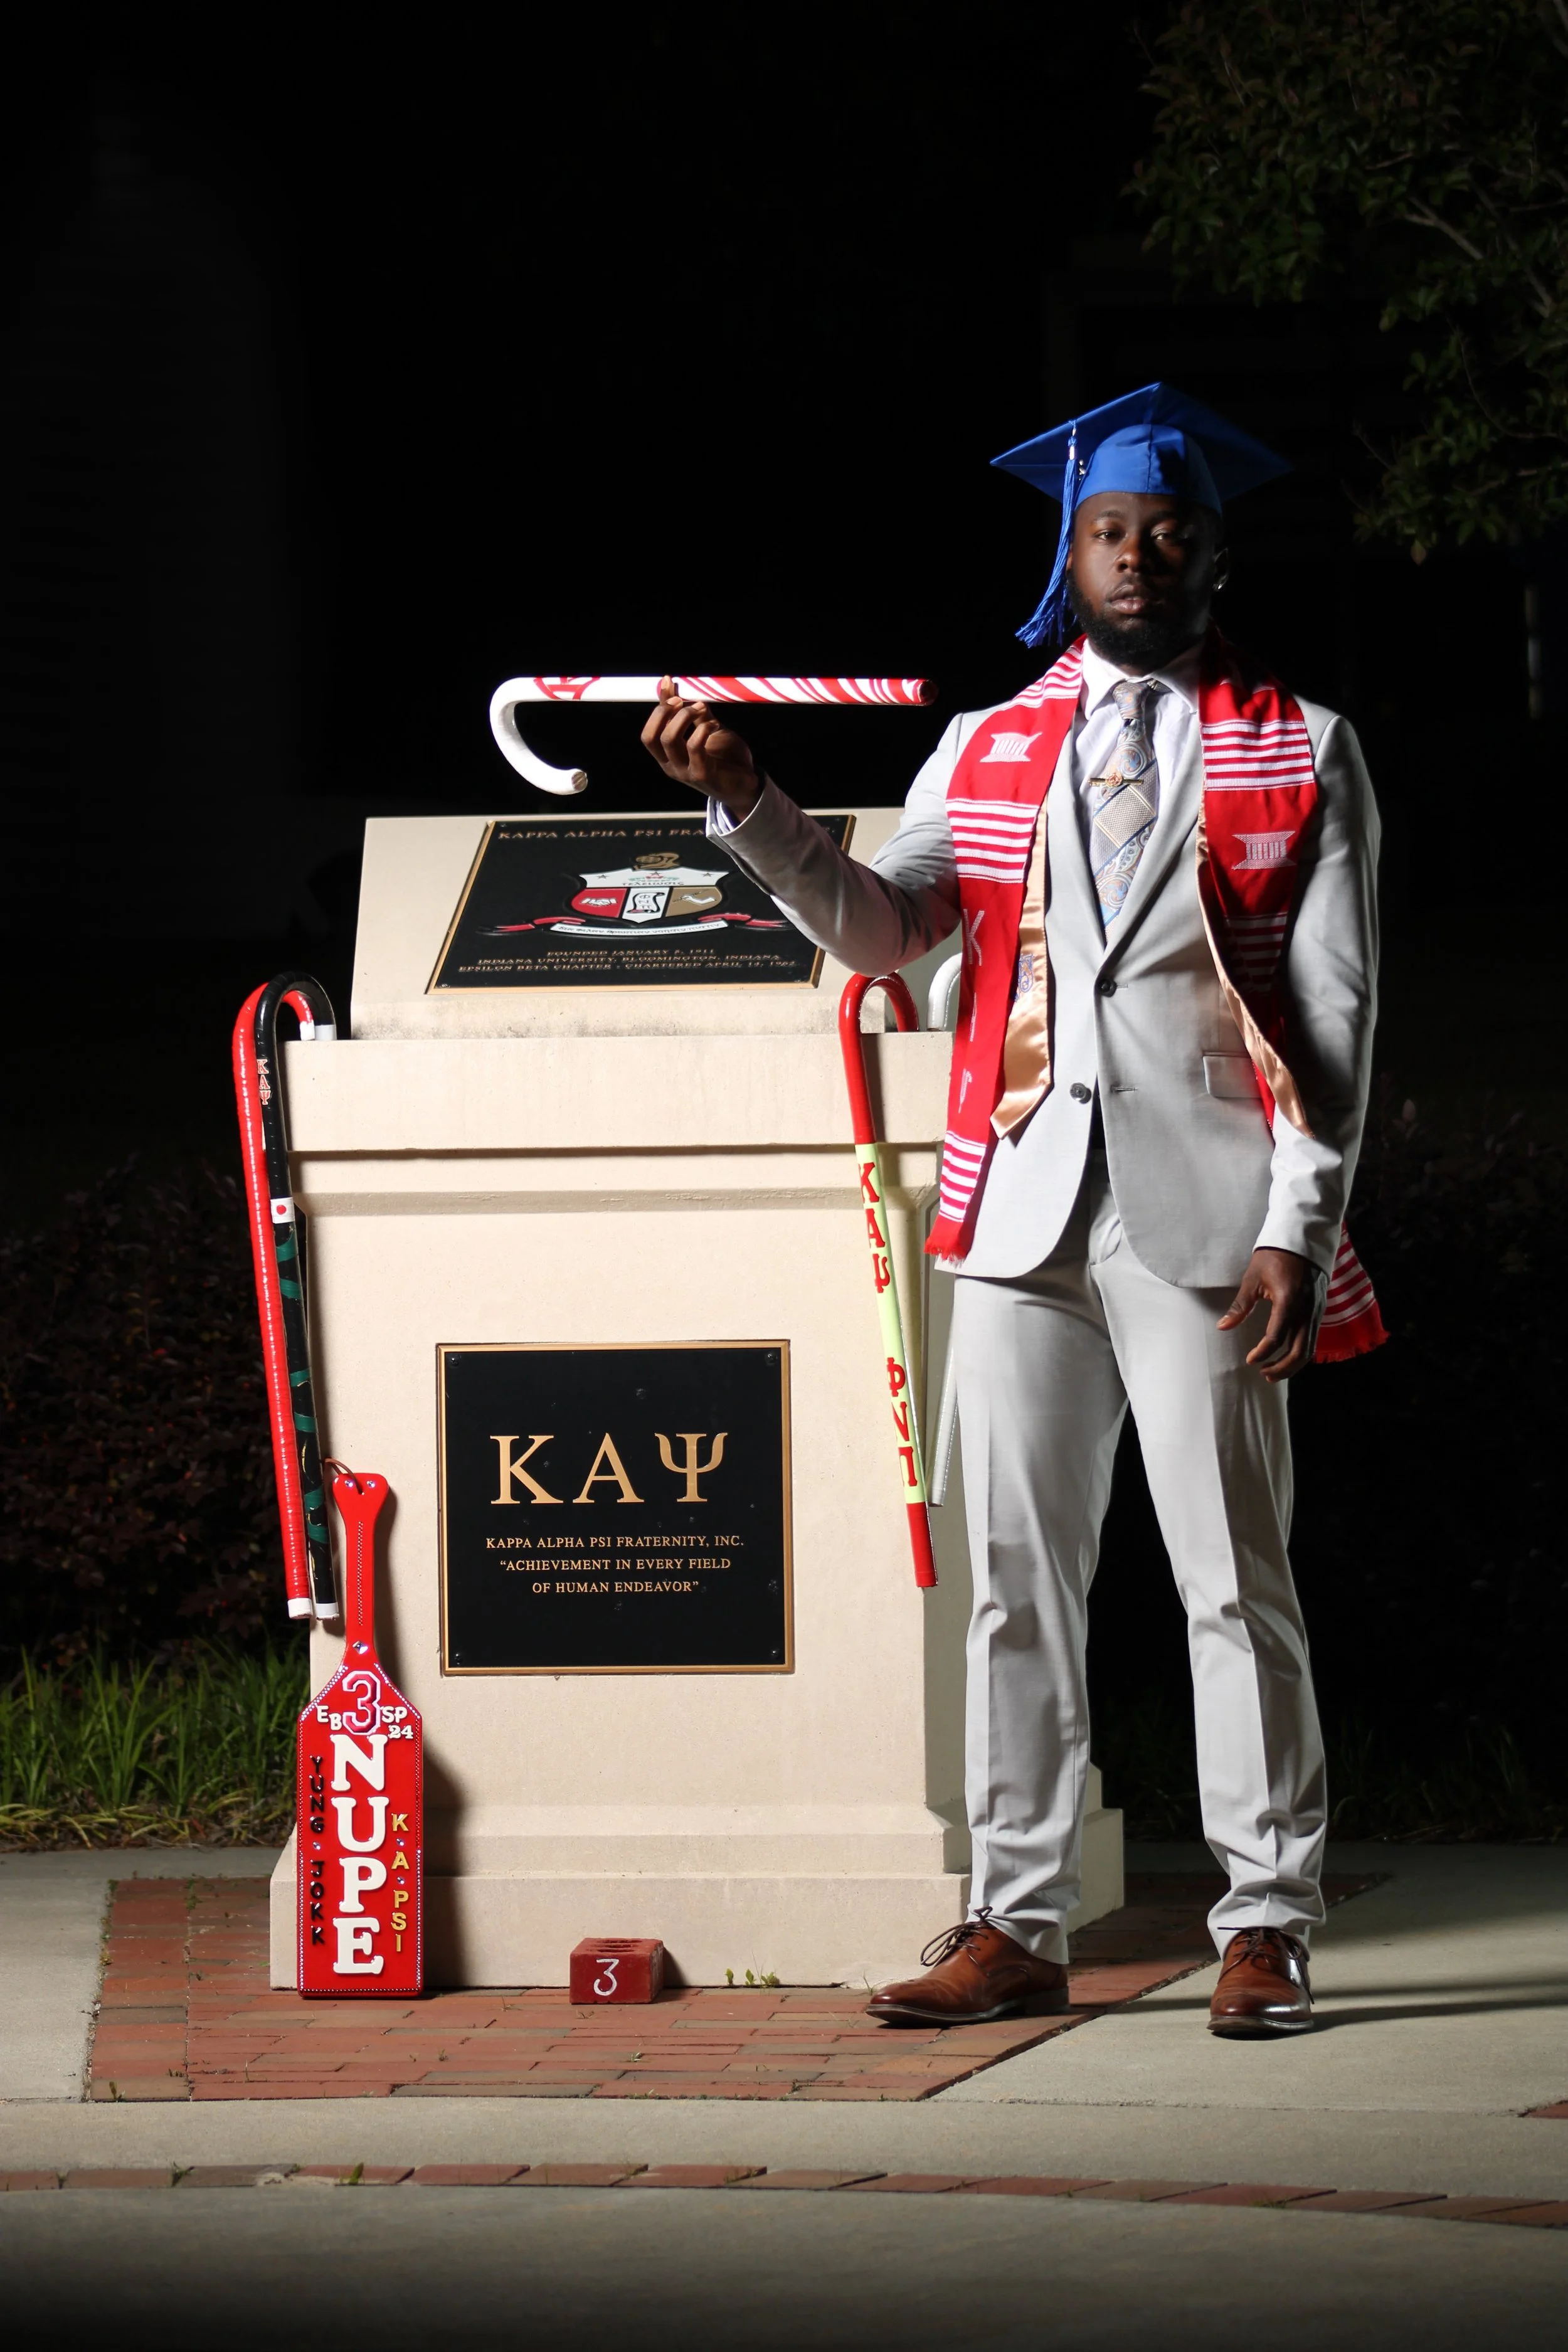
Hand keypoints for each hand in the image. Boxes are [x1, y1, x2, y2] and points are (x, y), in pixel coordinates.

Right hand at [640, 676, 761, 816]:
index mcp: (668, 757)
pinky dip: (703, 729)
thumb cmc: (726, 759)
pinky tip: (715, 724)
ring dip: (684, 717)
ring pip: (669, 739)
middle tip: (683, 700)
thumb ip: (695, 715)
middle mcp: (671, 766)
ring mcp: (685, 772)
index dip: (657, 707)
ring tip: (702, 709)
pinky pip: (694, 746)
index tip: (669, 684)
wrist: (746, 785)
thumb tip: (682, 689)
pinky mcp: (702, 774)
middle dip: (664, 712)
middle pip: (651, 736)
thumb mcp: (707, 731)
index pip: (649, 733)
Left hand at [1217, 1247, 1319, 1380]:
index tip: (1250, 1360)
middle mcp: (1306, 1310)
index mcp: (1288, 1301)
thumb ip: (1240, 1306)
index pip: (1276, 1337)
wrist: (1301, 1240)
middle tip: (1264, 1374)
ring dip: (1292, 1364)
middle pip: (1299, 1351)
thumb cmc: (1274, 1257)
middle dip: (1282, 1368)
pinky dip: (1300, 1352)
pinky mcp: (1319, 1311)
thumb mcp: (1252, 1279)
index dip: (1262, 1353)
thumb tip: (1222, 1327)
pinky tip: (1286, 1356)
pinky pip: (1313, 1339)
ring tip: (1273, 1372)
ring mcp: (1316, 1311)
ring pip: (1309, 1348)